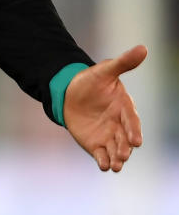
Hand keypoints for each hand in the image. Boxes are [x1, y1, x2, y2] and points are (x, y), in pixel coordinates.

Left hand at [63, 44, 146, 171]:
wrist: (70, 93)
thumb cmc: (91, 81)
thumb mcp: (105, 70)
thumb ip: (123, 63)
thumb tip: (143, 48)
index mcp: (124, 108)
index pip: (132, 121)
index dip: (134, 130)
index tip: (136, 141)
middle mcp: (120, 125)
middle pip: (125, 140)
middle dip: (125, 148)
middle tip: (123, 155)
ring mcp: (109, 136)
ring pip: (116, 150)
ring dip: (117, 158)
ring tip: (116, 165)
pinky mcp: (96, 144)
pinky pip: (102, 155)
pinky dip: (103, 161)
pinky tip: (103, 166)